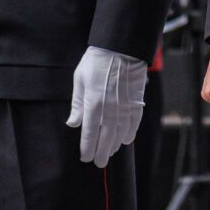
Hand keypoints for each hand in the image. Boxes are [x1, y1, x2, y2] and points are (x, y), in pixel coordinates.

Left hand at [66, 46, 147, 167]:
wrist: (121, 47)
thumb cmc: (97, 61)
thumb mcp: (80, 79)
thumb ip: (77, 104)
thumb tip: (73, 123)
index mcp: (93, 104)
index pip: (89, 134)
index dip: (87, 148)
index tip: (85, 158)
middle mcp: (110, 109)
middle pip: (106, 138)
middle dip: (101, 152)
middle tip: (98, 162)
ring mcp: (125, 106)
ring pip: (120, 134)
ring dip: (114, 146)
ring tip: (110, 153)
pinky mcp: (136, 101)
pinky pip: (134, 123)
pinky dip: (130, 133)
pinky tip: (126, 140)